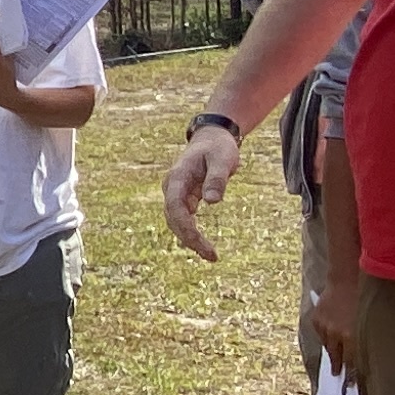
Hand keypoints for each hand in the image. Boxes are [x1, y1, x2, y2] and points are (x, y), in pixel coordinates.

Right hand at [162, 122, 240, 259]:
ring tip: (210, 255)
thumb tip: (212, 202)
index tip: (201, 244)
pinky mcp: (184, 198)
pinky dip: (191, 233)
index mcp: (177, 177)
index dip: (186, 228)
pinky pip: (183, 219)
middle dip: (190, 239)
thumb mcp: (222, 159)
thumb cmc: (219, 147)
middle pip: (174, 219)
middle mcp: (172, 187)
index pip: (175, 208)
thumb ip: (217, 179)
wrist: (212, 138)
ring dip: (190, 239)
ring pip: (176, 221)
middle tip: (212, 256)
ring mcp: (176, 193)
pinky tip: (203, 246)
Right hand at [310, 277, 362, 375]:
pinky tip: (330, 337)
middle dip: (340, 367)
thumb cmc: (363, 298)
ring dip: (333, 352)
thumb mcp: (369, 321)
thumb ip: (366, 340)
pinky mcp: (316, 320)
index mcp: (352, 336)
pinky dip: (326, 337)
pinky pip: (321, 335)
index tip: (352, 383)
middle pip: (338, 357)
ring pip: (328, 347)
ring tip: (335, 359)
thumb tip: (364, 356)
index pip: (352, 362)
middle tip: (340, 376)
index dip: (352, 373)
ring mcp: (325, 327)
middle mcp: (336, 335)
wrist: (346, 278)